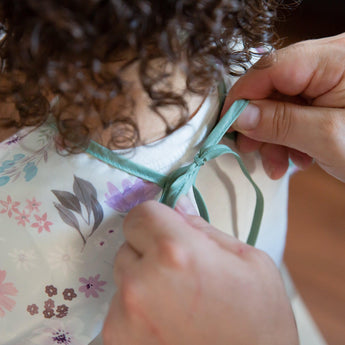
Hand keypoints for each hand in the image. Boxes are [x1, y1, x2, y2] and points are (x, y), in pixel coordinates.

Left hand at [102, 200, 297, 344]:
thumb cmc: (259, 319)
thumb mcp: (247, 260)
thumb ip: (203, 227)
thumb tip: (177, 205)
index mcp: (175, 251)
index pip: (140, 214)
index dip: (156, 220)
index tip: (168, 231)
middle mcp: (140, 282)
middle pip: (129, 244)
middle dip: (150, 250)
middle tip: (179, 270)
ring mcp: (124, 315)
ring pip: (124, 275)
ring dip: (143, 280)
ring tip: (175, 301)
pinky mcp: (117, 340)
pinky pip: (119, 307)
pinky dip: (137, 309)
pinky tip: (166, 322)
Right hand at [223, 33, 344, 181]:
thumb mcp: (327, 137)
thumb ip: (280, 122)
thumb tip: (239, 116)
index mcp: (337, 57)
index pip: (271, 67)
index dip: (242, 96)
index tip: (226, 124)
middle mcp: (331, 61)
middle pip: (273, 86)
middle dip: (259, 123)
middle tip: (251, 151)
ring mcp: (331, 79)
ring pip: (281, 103)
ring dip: (273, 137)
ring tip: (278, 164)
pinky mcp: (329, 96)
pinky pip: (296, 112)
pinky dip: (288, 137)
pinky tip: (296, 157)